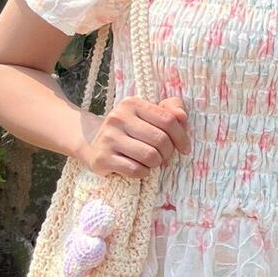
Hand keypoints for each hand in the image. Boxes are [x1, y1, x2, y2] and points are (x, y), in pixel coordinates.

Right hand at [74, 96, 188, 178]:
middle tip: (165, 157)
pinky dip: (144, 172)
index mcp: (132, 103)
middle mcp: (118, 118)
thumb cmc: (131, 128)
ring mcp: (108, 138)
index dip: (181, 137)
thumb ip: (170, 109)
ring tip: (152, 162)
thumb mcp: (149, 114)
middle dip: (169, 152)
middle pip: (160, 140)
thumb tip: (182, 116)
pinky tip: (140, 168)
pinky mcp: (101, 158)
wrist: (93, 143)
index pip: (168, 120)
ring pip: (150, 156)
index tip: (185, 149)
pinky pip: (135, 170)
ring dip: (157, 163)